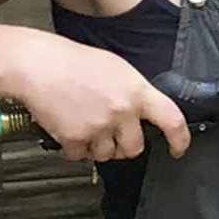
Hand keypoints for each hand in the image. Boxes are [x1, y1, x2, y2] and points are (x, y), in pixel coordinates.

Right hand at [10, 37, 190, 163]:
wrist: (39, 66)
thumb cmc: (75, 62)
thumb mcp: (118, 69)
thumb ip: (135, 93)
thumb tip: (144, 114)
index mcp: (137, 91)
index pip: (172, 120)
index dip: (180, 139)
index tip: (178, 149)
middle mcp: (122, 111)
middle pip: (135, 148)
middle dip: (124, 145)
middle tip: (112, 132)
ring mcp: (99, 127)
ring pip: (107, 155)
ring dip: (98, 147)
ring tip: (86, 123)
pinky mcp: (75, 139)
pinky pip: (81, 156)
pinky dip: (75, 148)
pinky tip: (70, 127)